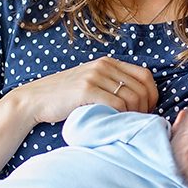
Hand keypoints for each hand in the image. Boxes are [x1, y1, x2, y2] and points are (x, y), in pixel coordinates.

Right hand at [10, 56, 158, 124]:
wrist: (35, 100)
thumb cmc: (65, 97)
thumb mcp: (91, 82)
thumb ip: (112, 84)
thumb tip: (140, 99)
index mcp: (108, 62)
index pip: (145, 76)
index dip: (152, 95)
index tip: (148, 110)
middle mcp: (104, 66)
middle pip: (142, 88)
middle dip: (146, 108)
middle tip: (139, 122)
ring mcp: (94, 76)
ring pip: (132, 97)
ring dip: (135, 114)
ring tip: (128, 124)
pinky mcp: (86, 90)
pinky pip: (117, 104)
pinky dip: (121, 116)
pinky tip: (116, 123)